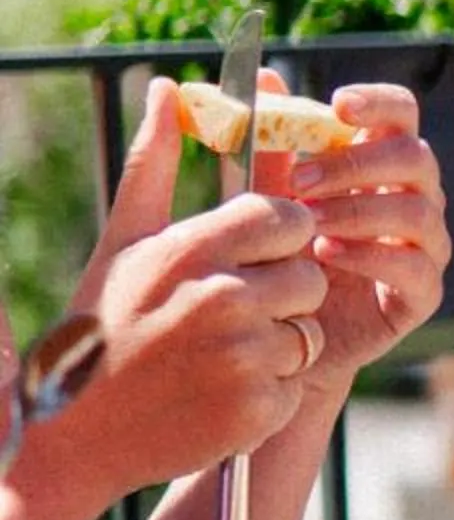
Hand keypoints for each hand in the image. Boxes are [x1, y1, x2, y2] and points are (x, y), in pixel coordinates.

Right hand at [39, 78, 325, 499]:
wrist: (77, 433)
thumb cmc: (104, 324)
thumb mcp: (126, 241)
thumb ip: (158, 162)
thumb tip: (172, 86)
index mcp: (192, 249)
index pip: (287, 217)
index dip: (276, 236)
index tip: (248, 253)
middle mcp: (222, 299)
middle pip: (308, 273)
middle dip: (281, 290)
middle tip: (226, 311)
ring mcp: (243, 357)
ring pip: (307, 328)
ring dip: (276, 341)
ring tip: (214, 352)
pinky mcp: (259, 408)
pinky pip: (297, 380)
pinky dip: (268, 389)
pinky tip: (217, 391)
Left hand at [280, 80, 448, 395]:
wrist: (278, 338)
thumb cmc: (273, 259)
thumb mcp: (262, 198)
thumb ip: (267, 147)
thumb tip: (265, 77)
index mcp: (378, 164)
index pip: (401, 115)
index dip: (379, 102)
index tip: (339, 105)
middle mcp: (413, 199)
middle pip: (416, 157)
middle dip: (357, 164)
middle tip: (301, 181)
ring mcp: (424, 247)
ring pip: (418, 211)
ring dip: (360, 210)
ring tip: (309, 224)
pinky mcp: (422, 295)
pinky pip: (415, 267)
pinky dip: (370, 256)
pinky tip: (327, 256)